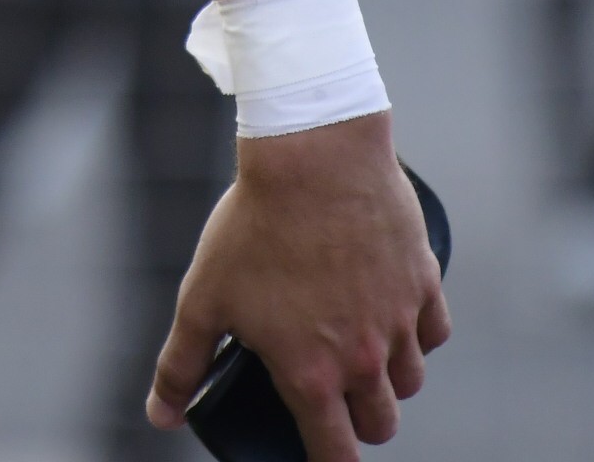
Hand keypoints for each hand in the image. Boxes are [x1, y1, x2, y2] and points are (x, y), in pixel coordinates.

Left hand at [147, 113, 449, 457]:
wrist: (312, 160)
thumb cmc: (254, 228)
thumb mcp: (201, 299)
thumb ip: (181, 364)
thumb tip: (161, 414)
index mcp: (313, 374)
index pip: (336, 453)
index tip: (320, 455)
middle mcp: (366, 359)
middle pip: (380, 424)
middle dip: (357, 421)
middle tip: (330, 395)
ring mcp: (402, 322)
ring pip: (409, 381)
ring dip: (385, 378)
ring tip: (351, 349)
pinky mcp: (426, 284)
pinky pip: (432, 333)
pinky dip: (413, 332)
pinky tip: (383, 312)